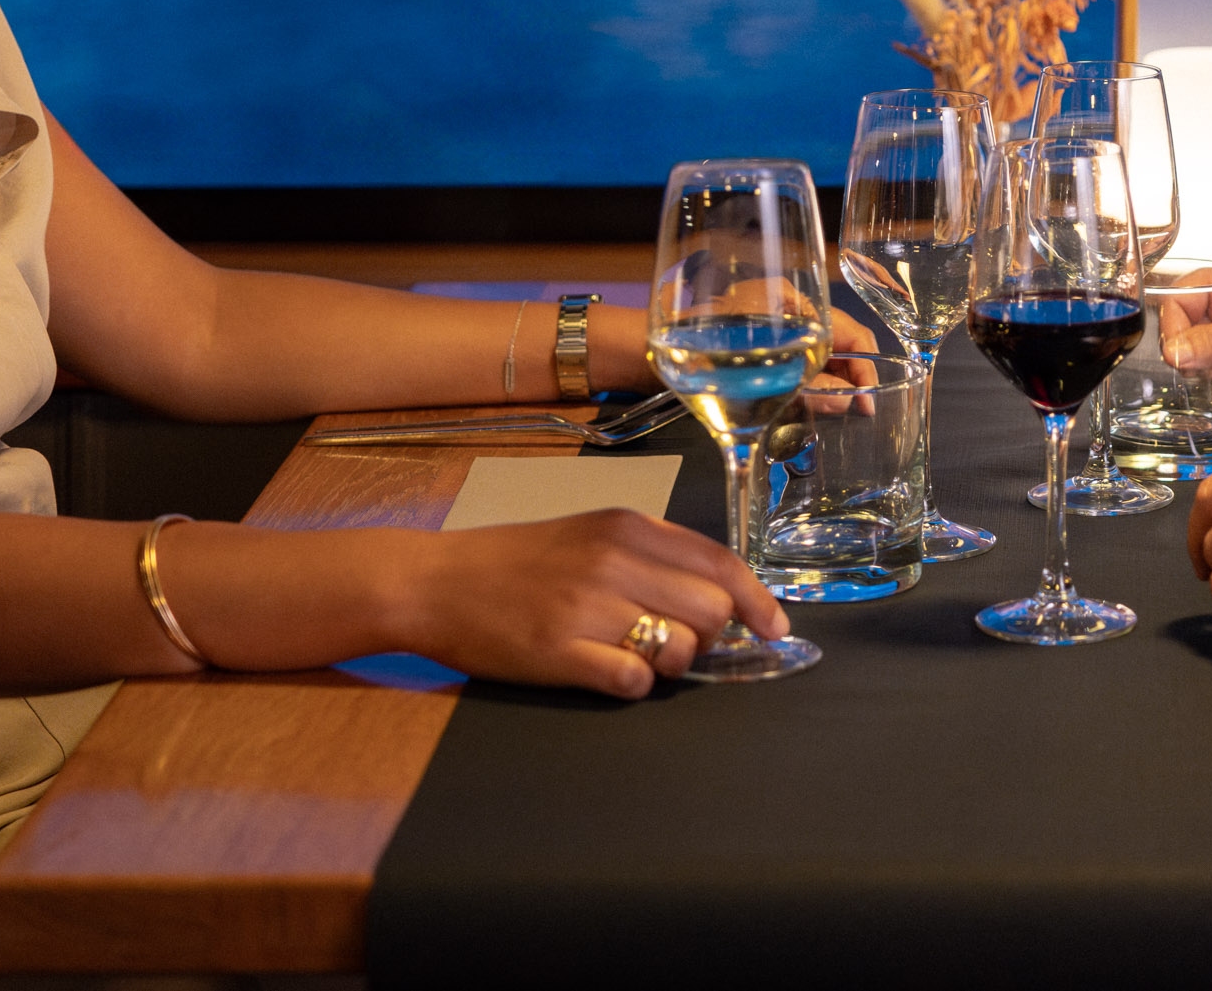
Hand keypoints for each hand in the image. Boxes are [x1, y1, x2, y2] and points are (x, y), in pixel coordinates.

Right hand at [416, 508, 787, 698]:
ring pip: (679, 649)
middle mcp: (614, 561)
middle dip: (709, 636)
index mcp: (628, 527)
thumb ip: (653, 553)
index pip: (722, 563)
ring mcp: (587, 608)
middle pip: (712, 610)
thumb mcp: (592, 532)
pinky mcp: (560, 653)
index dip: (759, 601)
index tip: (774, 628)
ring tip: (633, 653)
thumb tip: (720, 592)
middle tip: (677, 641)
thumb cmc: (519, 561)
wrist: (436, 582)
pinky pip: (633, 682)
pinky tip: (607, 670)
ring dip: (670, 662)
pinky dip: (633, 684)